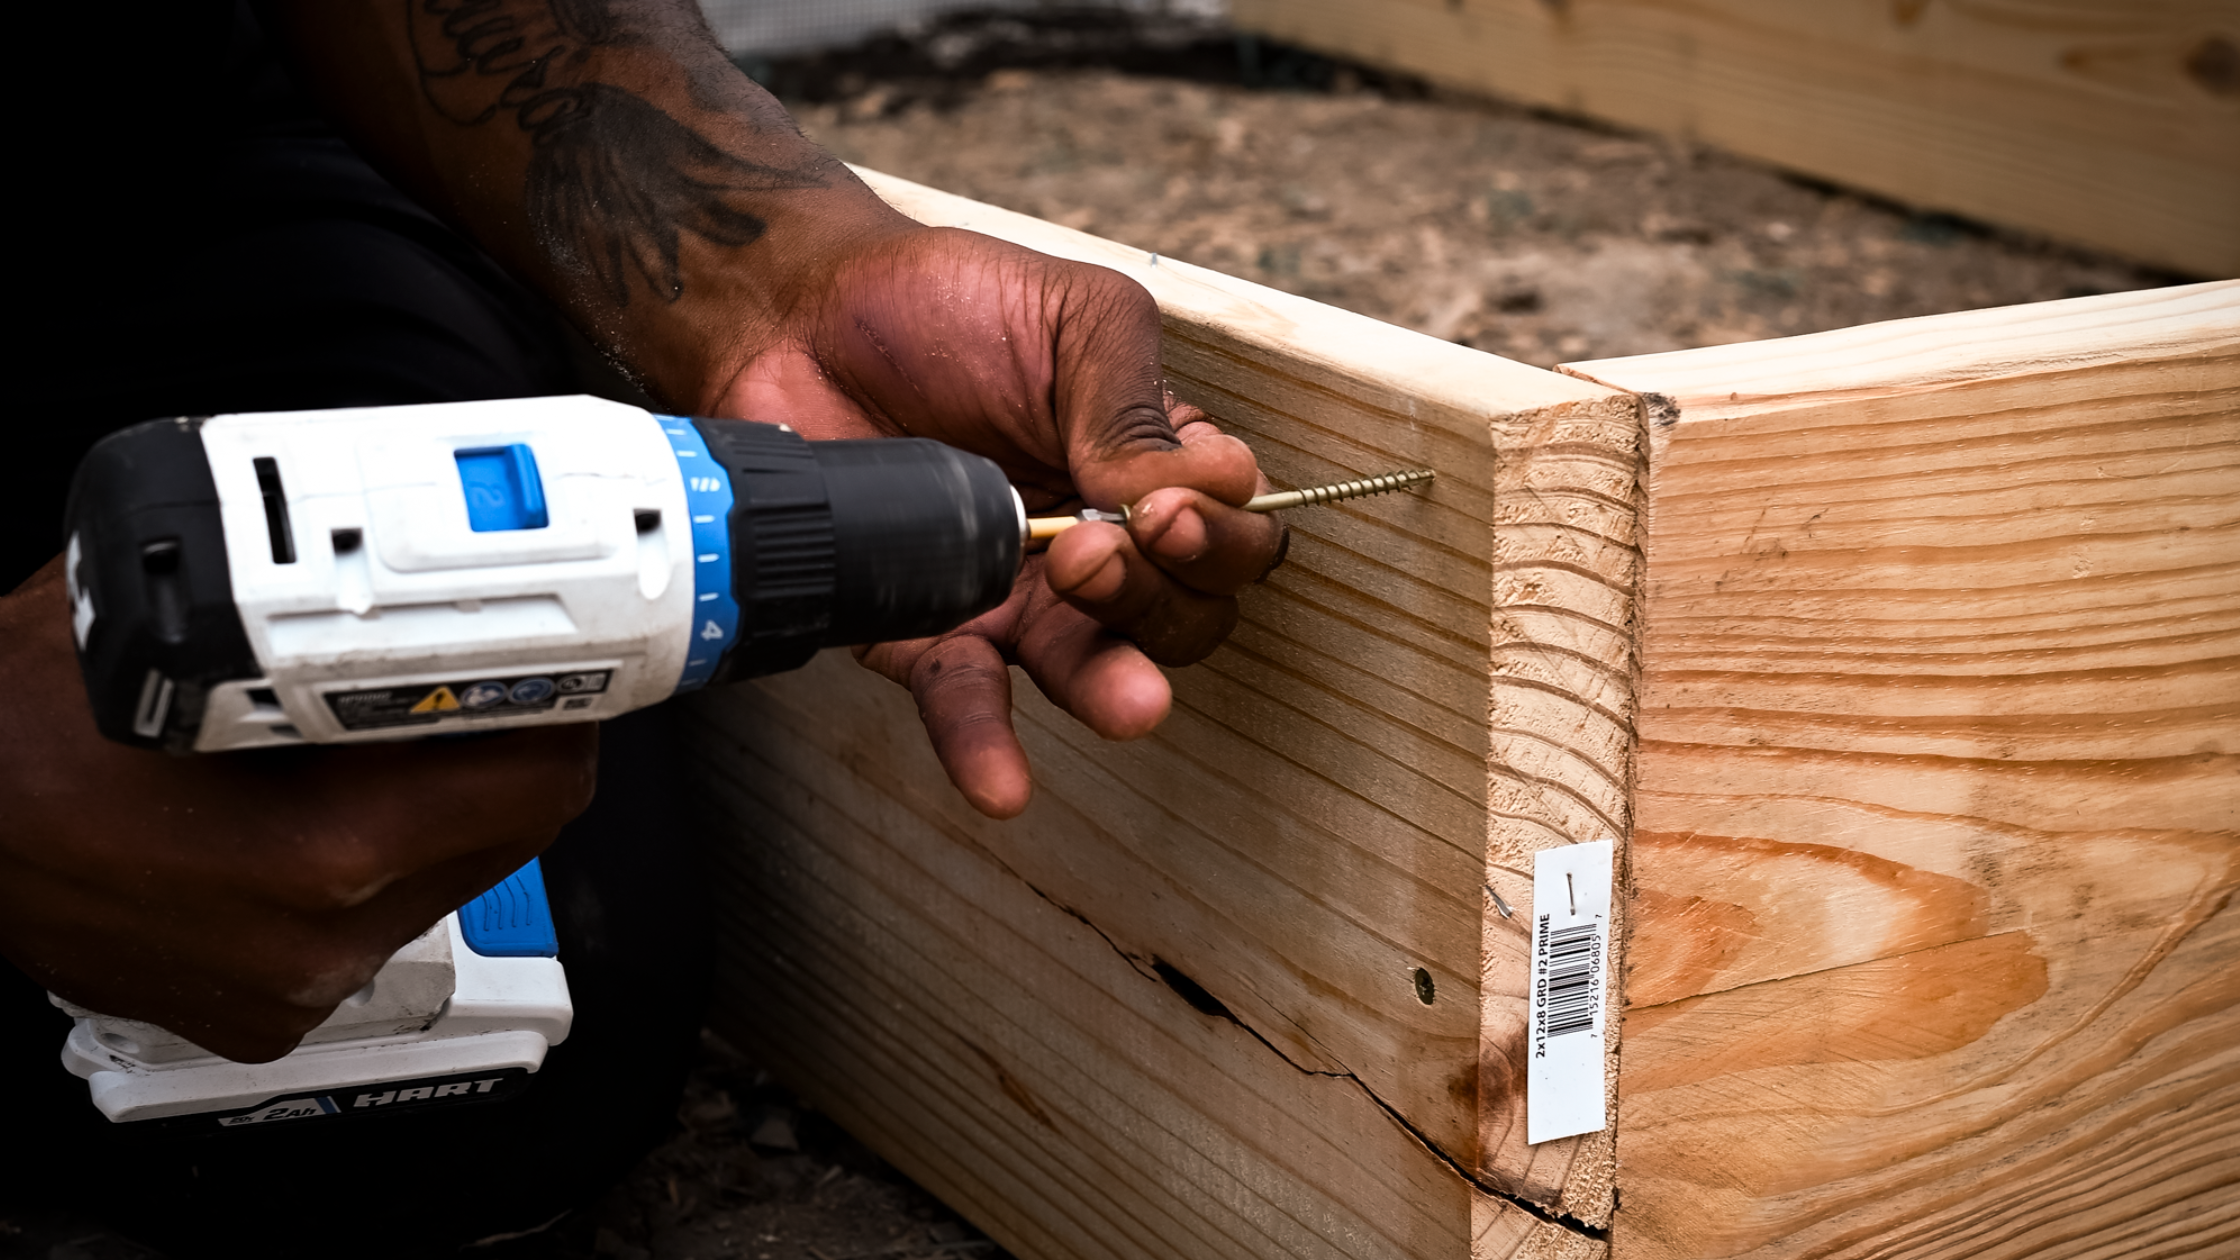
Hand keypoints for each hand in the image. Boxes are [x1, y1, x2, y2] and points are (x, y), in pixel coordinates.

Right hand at [0, 559, 597, 1061]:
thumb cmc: (24, 716)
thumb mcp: (199, 629)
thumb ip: (337, 632)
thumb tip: (450, 598)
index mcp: (325, 847)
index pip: (541, 783)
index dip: (564, 711)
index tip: (569, 666)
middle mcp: (320, 935)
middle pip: (512, 834)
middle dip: (508, 753)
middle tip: (482, 681)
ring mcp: (290, 985)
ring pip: (447, 879)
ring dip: (439, 810)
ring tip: (370, 740)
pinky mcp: (259, 1014)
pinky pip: (372, 923)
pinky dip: (368, 865)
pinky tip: (307, 808)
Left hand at [713, 226, 1286, 816]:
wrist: (797, 314)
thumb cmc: (945, 301)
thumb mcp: (1077, 318)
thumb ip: (1137, 406)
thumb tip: (1195, 496)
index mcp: (1152, 467)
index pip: (1235, 537)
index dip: (1221, 542)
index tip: (1170, 513)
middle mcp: (1100, 544)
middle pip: (1183, 618)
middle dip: (1155, 599)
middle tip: (1089, 549)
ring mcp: (1020, 598)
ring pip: (1096, 672)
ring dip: (1112, 685)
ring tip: (1118, 690)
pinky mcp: (930, 633)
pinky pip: (969, 704)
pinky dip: (988, 747)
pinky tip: (1003, 784)